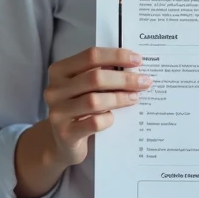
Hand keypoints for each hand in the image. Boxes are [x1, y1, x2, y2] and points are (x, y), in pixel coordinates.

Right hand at [42, 47, 148, 167]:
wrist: (63, 141)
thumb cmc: (79, 108)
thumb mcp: (84, 87)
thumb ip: (101, 74)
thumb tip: (132, 66)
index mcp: (59, 71)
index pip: (91, 56)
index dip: (116, 56)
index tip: (137, 60)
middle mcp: (54, 90)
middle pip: (95, 78)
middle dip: (124, 79)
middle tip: (144, 81)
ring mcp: (58, 112)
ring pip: (94, 101)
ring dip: (119, 98)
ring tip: (135, 97)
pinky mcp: (66, 133)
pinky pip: (94, 123)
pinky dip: (108, 118)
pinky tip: (113, 117)